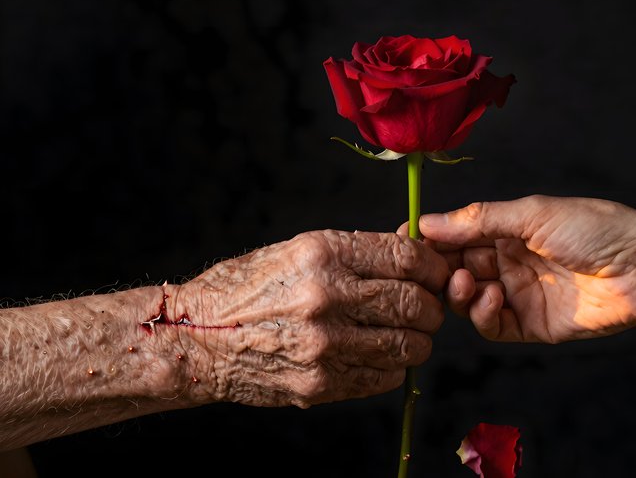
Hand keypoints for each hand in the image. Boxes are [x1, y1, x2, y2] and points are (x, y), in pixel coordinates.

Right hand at [172, 230, 446, 407]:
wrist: (199, 337)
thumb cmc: (250, 287)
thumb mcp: (300, 250)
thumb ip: (358, 254)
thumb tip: (414, 254)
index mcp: (323, 254)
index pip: (407, 258)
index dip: (433, 266)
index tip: (436, 273)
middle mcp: (326, 297)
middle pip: (415, 303)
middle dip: (431, 306)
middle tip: (424, 306)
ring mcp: (324, 345)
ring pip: (409, 345)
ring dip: (417, 340)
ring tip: (403, 332)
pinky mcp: (320, 383)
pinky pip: (385, 377)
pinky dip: (393, 367)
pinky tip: (376, 355)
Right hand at [415, 196, 635, 342]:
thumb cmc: (595, 229)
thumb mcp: (532, 214)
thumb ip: (479, 220)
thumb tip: (428, 222)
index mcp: (506, 229)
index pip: (455, 235)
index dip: (430, 239)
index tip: (404, 240)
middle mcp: (507, 261)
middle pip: (455, 267)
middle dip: (438, 268)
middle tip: (425, 269)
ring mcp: (517, 294)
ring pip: (467, 299)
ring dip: (457, 291)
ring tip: (465, 281)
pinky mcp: (530, 325)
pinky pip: (491, 325)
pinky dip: (483, 314)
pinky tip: (493, 297)